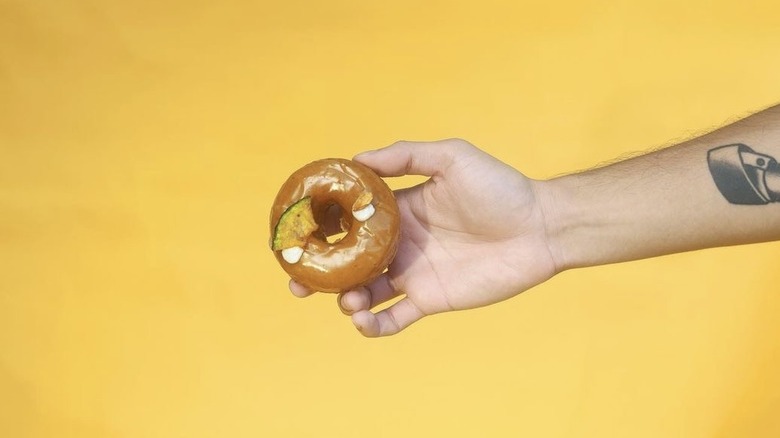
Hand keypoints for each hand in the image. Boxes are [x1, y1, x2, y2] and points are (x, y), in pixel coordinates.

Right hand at [290, 139, 559, 336]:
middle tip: (298, 284)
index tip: (296, 234)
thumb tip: (356, 159)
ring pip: (365, 292)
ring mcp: (413, 273)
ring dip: (346, 299)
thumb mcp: (451, 157)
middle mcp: (399, 243)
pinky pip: (394, 318)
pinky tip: (365, 321)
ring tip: (349, 300)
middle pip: (347, 261)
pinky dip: (374, 326)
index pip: (349, 220)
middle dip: (318, 273)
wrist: (540, 227)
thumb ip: (405, 156)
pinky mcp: (431, 299)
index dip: (321, 228)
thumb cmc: (499, 187)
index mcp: (398, 210)